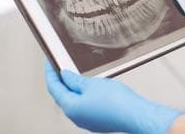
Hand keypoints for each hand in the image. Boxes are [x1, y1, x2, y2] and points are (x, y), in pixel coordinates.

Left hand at [45, 61, 182, 133]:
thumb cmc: (116, 102)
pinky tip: (89, 88)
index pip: (54, 87)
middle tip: (61, 67)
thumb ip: (75, 79)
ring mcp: (86, 121)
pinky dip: (82, 96)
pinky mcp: (96, 121)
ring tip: (76, 75)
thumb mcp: (91, 83)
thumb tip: (65, 76)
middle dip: (61, 81)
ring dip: (73, 88)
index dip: (51, 73)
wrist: (134, 114)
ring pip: (74, 101)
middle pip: (62, 96)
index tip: (49, 63)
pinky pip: (84, 106)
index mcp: (70, 108)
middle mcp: (76, 117)